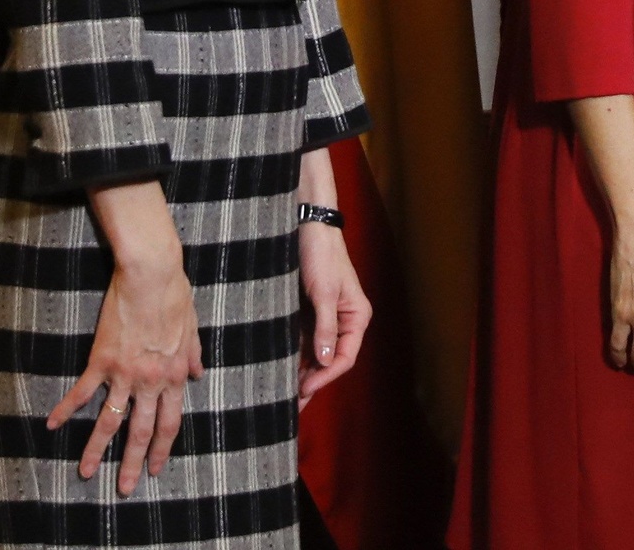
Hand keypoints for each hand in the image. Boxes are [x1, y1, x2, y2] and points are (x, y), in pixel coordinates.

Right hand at [46, 247, 203, 494]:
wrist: (152, 275)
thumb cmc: (175, 295)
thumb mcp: (193, 327)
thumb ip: (195, 354)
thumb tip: (200, 374)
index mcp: (176, 373)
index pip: (170, 422)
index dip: (163, 448)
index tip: (156, 467)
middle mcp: (152, 380)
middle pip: (142, 431)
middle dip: (133, 462)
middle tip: (126, 487)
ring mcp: (125, 373)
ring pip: (110, 421)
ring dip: (97, 449)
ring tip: (87, 472)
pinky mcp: (102, 360)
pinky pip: (82, 391)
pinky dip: (66, 408)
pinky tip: (52, 424)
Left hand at [297, 220, 371, 409]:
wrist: (306, 226)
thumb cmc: (321, 255)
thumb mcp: (324, 292)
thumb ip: (325, 328)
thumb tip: (326, 361)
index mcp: (356, 317)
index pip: (345, 357)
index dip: (326, 376)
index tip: (304, 390)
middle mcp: (343, 321)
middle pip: (330, 360)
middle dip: (312, 382)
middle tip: (291, 407)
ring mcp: (324, 318)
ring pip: (314, 354)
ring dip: (300, 372)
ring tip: (281, 396)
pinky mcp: (307, 313)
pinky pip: (301, 341)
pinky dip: (291, 356)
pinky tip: (277, 371)